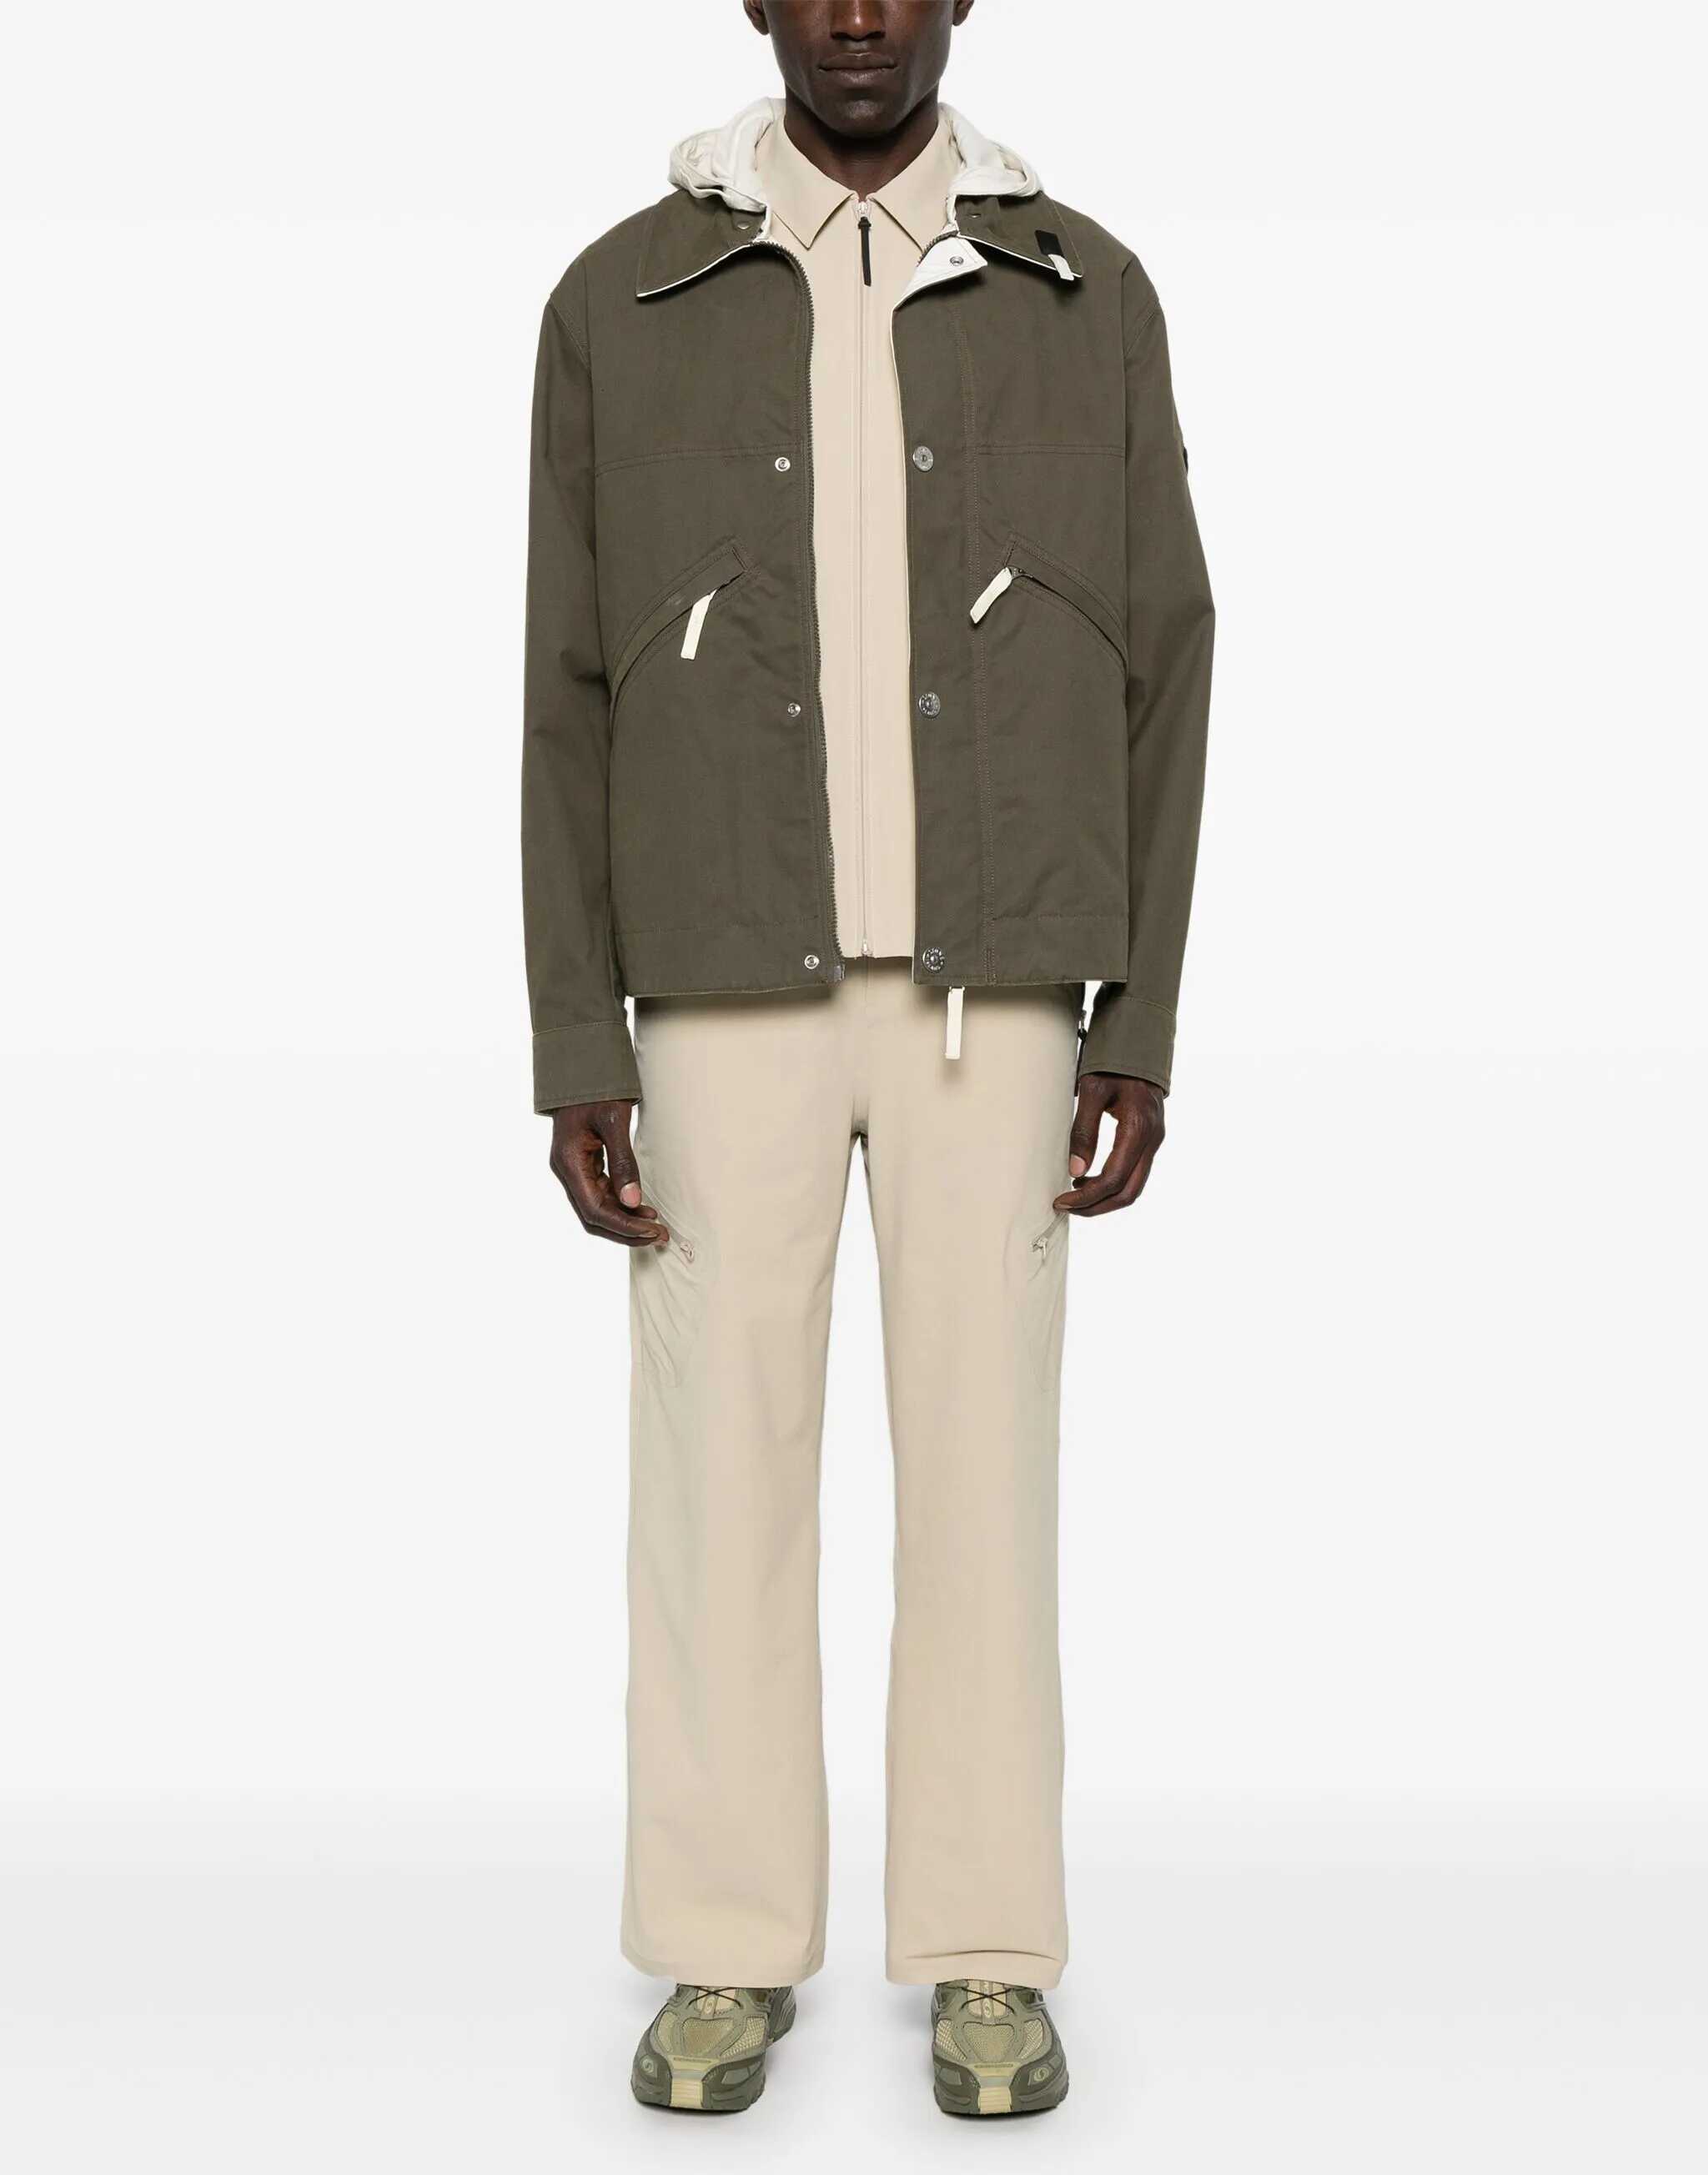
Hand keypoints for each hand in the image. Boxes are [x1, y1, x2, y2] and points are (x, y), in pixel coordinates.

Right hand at [548, 1100, 668, 1246]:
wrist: (582, 1067)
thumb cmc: (597, 1088)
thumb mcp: (614, 1122)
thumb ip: (623, 1162)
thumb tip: (633, 1201)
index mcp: (569, 1162)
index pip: (594, 1210)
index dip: (623, 1225)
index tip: (651, 1230)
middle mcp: (567, 1170)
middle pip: (594, 1216)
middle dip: (626, 1230)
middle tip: (659, 1236)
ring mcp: (574, 1168)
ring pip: (598, 1207)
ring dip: (626, 1219)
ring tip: (656, 1225)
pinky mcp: (585, 1164)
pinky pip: (601, 1193)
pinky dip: (621, 1204)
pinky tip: (643, 1207)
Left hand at [1054, 1073, 1165, 1216]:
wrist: (1137, 1045)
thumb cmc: (1113, 1064)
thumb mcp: (1092, 1092)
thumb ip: (1084, 1131)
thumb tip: (1075, 1170)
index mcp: (1139, 1129)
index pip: (1114, 1180)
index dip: (1087, 1197)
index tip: (1062, 1200)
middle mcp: (1152, 1139)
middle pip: (1128, 1192)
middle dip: (1096, 1206)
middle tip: (1067, 1206)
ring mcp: (1154, 1140)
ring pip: (1133, 1186)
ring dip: (1104, 1198)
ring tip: (1075, 1194)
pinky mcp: (1149, 1139)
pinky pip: (1134, 1172)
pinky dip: (1112, 1184)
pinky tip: (1088, 1177)